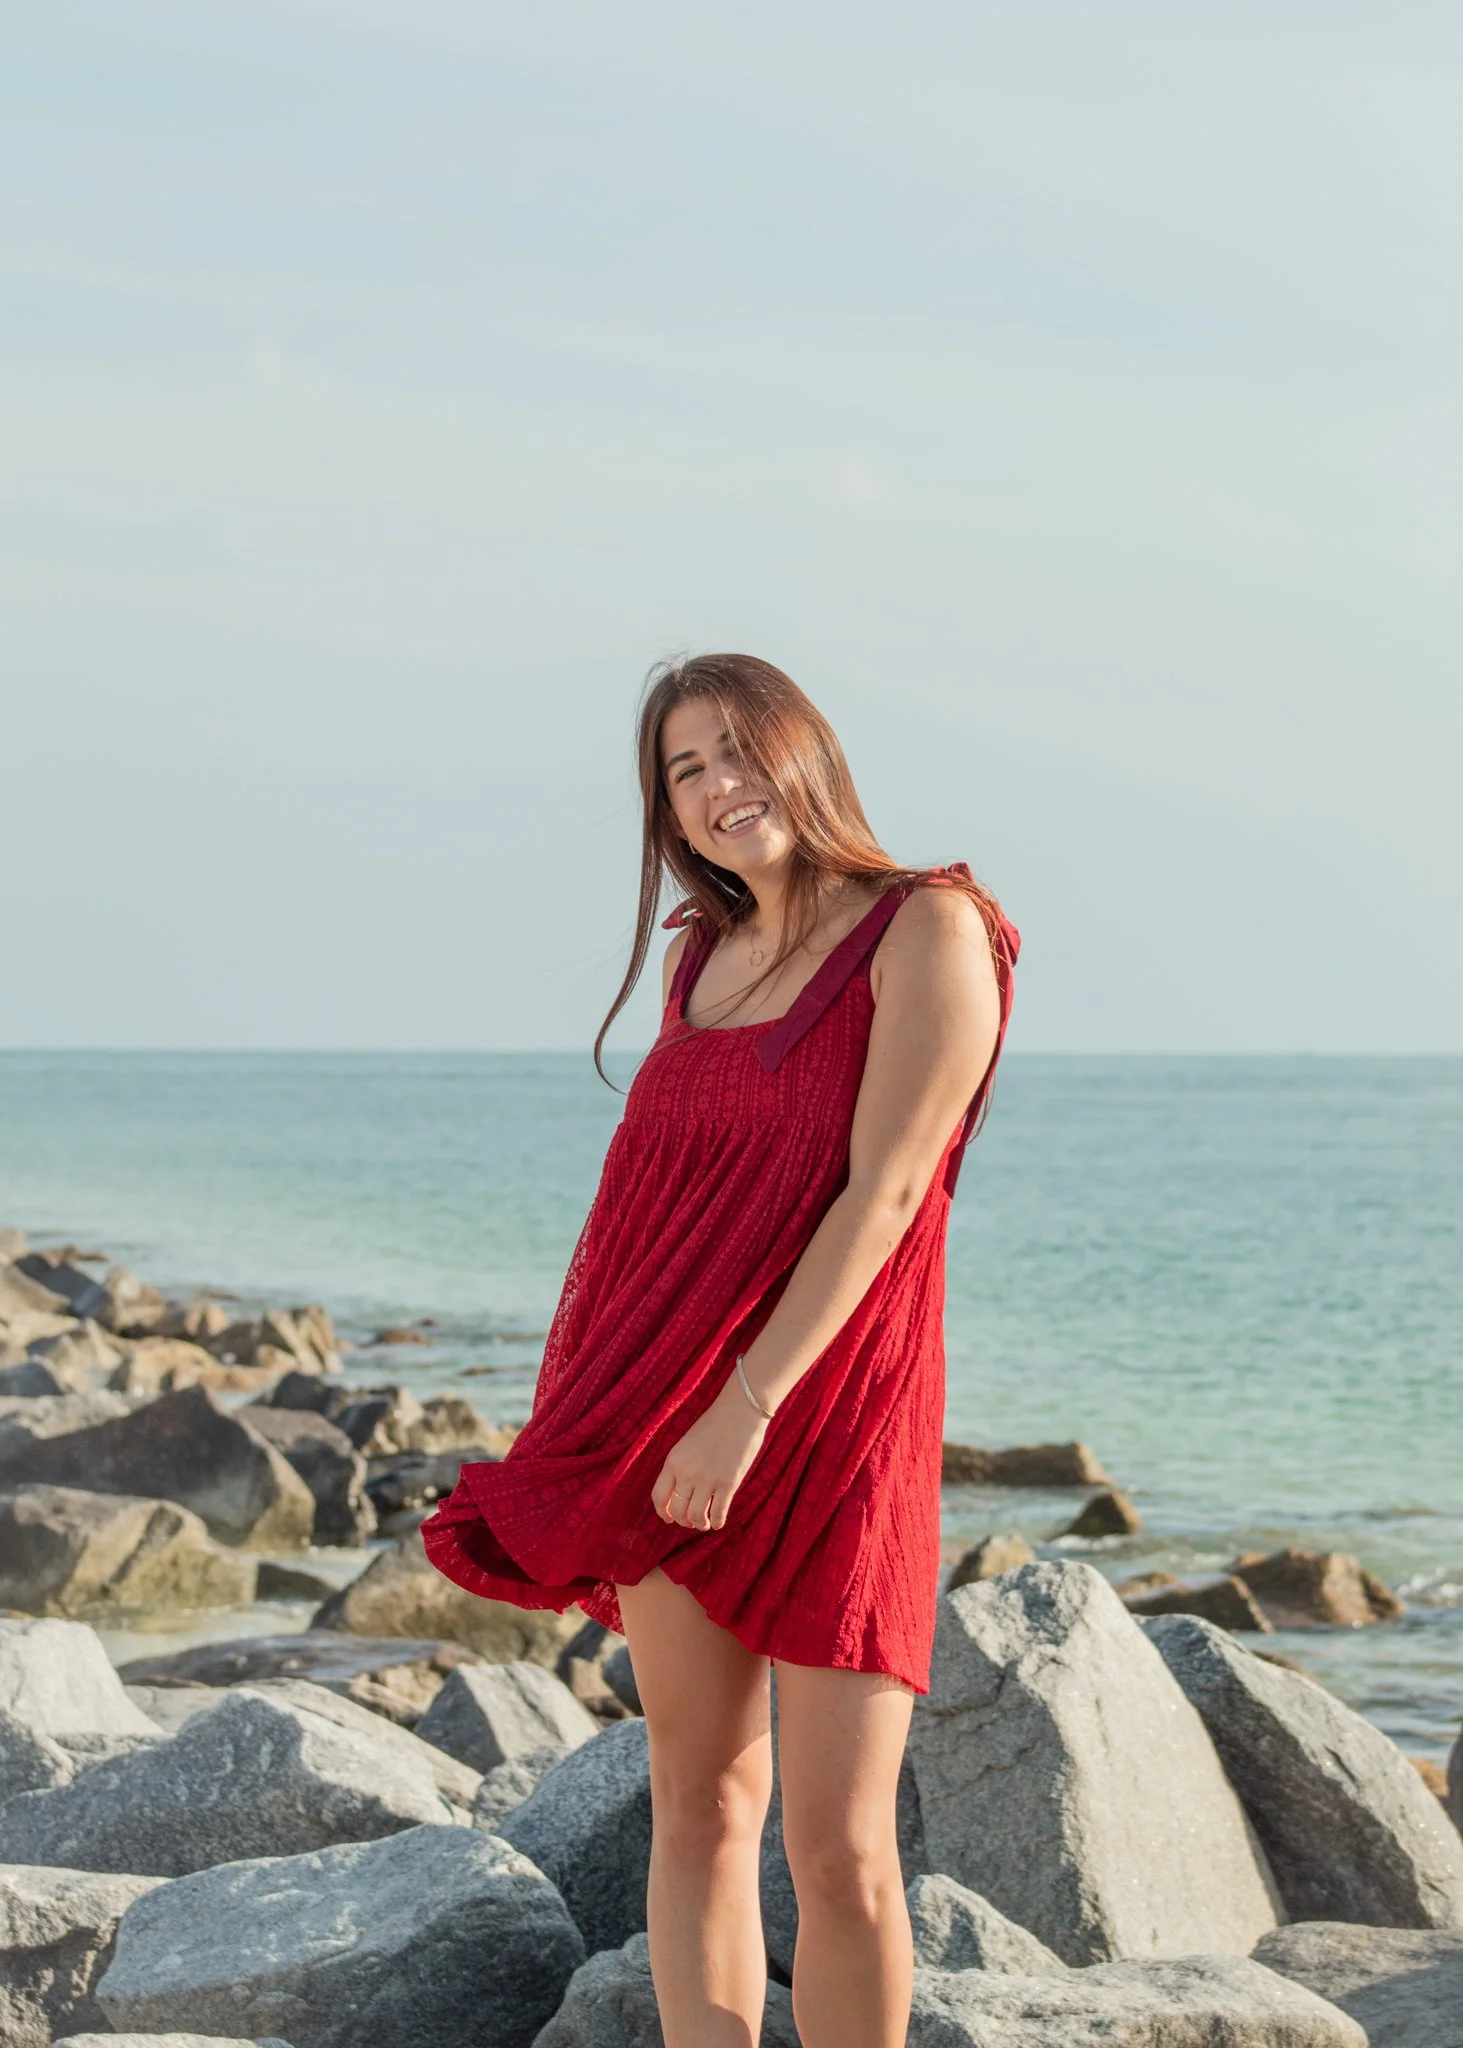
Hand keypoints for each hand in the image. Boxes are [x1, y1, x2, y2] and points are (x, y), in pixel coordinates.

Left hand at [652, 1373, 769, 1530]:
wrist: (740, 1412)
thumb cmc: (715, 1426)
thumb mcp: (688, 1445)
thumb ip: (681, 1467)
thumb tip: (680, 1496)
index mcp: (673, 1461)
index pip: (659, 1496)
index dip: (663, 1512)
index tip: (668, 1518)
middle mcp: (687, 1472)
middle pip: (677, 1510)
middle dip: (683, 1520)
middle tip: (691, 1522)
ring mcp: (708, 1479)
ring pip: (696, 1516)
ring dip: (699, 1524)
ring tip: (704, 1523)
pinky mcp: (728, 1483)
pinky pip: (718, 1514)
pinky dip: (716, 1523)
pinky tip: (717, 1522)